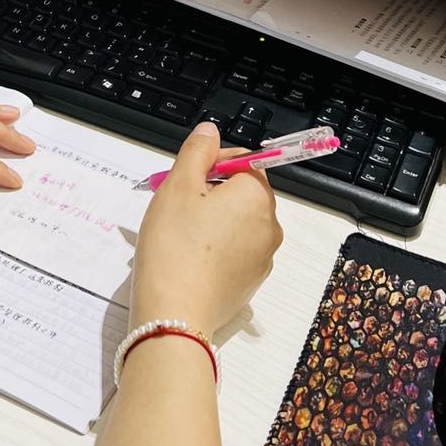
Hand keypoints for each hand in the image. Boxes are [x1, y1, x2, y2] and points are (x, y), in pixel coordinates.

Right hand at [130, 121, 281, 334]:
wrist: (175, 314)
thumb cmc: (175, 245)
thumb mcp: (178, 186)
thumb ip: (197, 151)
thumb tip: (211, 131)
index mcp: (257, 196)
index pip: (242, 161)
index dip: (210, 163)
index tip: (184, 178)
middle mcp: (270, 225)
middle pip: (241, 193)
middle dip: (209, 193)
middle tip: (175, 206)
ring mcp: (263, 258)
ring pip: (236, 223)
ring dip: (210, 220)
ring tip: (178, 234)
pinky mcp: (250, 283)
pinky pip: (234, 252)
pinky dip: (214, 248)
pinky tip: (188, 257)